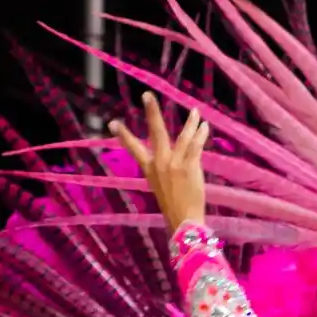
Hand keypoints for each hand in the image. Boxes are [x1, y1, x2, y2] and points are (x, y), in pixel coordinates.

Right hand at [109, 91, 210, 234]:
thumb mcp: (161, 186)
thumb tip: (172, 158)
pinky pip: (195, 145)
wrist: (183, 220)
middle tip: (147, 95)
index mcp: (149, 169)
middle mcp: (160, 163)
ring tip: (195, 112)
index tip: (113, 123)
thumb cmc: (174, 206)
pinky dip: (201, 134)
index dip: (123, 136)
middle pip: (156, 132)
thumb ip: (163, 170)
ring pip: (182, 136)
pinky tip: (204, 127)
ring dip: (190, 122)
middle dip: (152, 112)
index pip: (133, 149)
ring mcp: (175, 164)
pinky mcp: (189, 166)